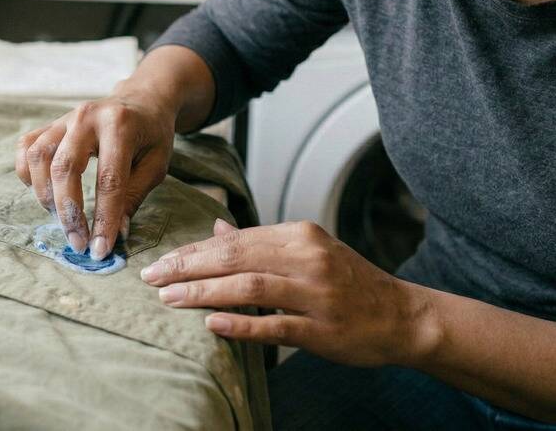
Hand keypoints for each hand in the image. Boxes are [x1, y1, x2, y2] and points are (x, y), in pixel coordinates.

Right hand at [15, 87, 175, 259]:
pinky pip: (26, 146)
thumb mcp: (156, 165)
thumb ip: (133, 197)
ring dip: (46, 195)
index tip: (100, 249)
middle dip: (69, 213)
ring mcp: (65, 118)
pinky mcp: (51, 123)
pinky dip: (27, 172)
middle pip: (65, 169)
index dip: (103, 219)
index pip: (108, 181)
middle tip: (78, 242)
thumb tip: (114, 233)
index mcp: (120, 126)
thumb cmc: (152, 135)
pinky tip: (43, 191)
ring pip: (39, 157)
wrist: (142, 100)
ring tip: (63, 218)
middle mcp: (87, 117)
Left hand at [140, 219, 436, 367]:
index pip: (234, 240)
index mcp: (299, 235)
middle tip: (152, 278)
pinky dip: (241, 323)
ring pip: (249, 288)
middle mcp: (307, 258)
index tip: (160, 261)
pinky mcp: (322, 328)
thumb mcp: (307, 252)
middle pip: (235, 258)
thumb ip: (260, 243)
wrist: (403, 316)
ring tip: (170, 299)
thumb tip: (216, 227)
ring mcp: (316, 294)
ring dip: (204, 293)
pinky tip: (211, 323)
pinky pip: (275, 324)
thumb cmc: (348, 284)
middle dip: (188, 268)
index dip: (192, 251)